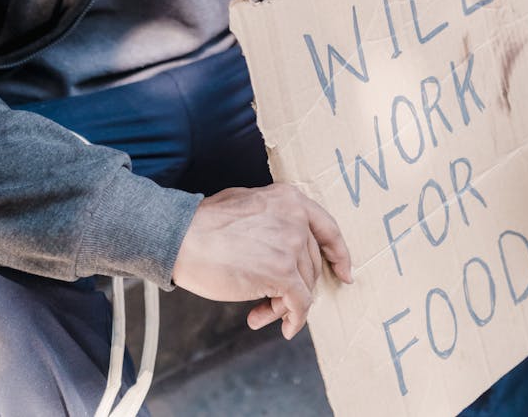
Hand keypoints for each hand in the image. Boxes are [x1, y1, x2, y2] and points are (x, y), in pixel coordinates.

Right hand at [171, 183, 352, 338]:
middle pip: (311, 263)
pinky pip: (299, 304)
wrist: (183, 237)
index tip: (344, 272)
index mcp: (289, 198)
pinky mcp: (283, 273)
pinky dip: (294, 319)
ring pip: (304, 285)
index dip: (339, 253)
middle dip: (297, 286)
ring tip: (262, 312)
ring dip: (286, 304)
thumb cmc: (205, 223)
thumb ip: (273, 216)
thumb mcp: (248, 202)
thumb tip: (285, 245)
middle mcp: (296, 219)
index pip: (327, 228)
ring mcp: (291, 246)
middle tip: (273, 301)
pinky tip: (283, 328)